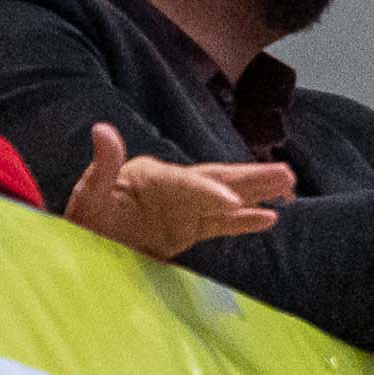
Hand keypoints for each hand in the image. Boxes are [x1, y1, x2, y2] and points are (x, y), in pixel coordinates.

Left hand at [63, 123, 290, 259]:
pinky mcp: (187, 231)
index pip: (190, 184)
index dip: (212, 193)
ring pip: (229, 199)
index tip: (233, 203)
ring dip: (258, 194)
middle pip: (220, 182)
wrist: (83, 245)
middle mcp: (175, 189)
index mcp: (154, 177)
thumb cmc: (84, 219)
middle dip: (253, 180)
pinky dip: (245, 221)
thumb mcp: (88, 194)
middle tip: (287, 174)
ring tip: (290, 186)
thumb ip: (102, 164)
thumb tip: (102, 129)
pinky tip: (270, 218)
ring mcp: (184, 210)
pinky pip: (222, 225)